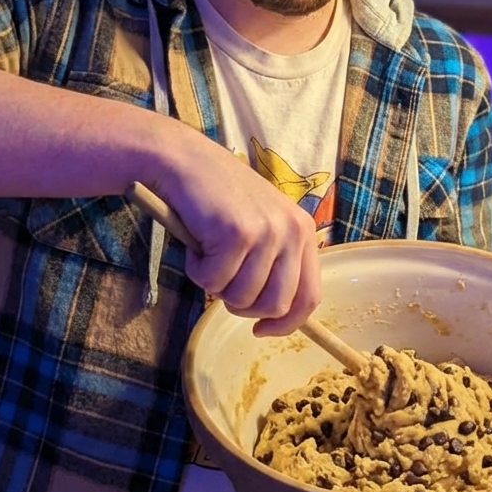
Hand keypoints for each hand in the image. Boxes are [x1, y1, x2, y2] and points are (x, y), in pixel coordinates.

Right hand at [145, 124, 320, 335]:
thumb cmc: (216, 198)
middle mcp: (292, 230)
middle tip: (221, 281)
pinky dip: (197, 270)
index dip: (286, 323)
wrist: (182, 160)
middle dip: (242, 305)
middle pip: (276, 305)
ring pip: (242, 297)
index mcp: (303, 230)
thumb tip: (275, 317)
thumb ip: (274, 262)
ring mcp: (267, 231)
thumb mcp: (260, 226)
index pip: (309, 296)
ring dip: (216, 285)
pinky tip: (196, 242)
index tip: (261, 330)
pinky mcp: (237, 233)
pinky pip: (214, 282)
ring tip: (207, 252)